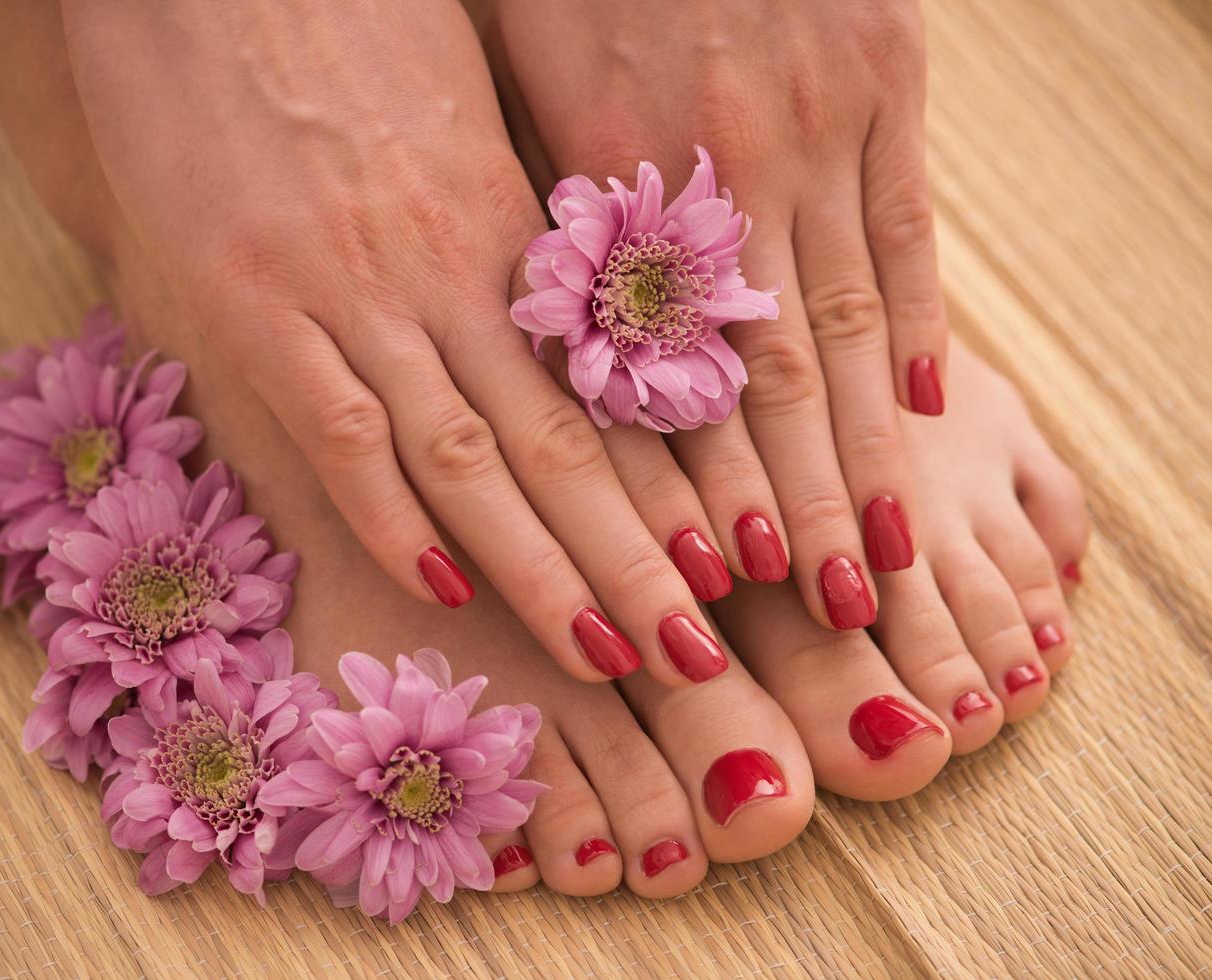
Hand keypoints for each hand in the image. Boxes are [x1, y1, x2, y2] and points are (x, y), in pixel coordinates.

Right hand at [61, 0, 726, 684]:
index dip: (669, 486)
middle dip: (635, 560)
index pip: (607, 385)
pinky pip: (337, 430)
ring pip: (468, 457)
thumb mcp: (445, 114)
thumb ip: (492, 227)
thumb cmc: (337, 14)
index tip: (726, 564)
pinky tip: (438, 586)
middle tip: (701, 655)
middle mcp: (446, 270)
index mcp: (505, 224)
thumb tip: (538, 317)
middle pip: (562, 443)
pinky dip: (388, 518)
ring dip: (542, 568)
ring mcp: (349, 289)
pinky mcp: (247, 298)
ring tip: (608, 658)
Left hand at [492, 0, 945, 628]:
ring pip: (843, 324)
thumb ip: (548, 223)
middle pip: (762, 378)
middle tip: (818, 618)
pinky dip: (920, 329)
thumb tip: (554, 358)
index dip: (690, 492)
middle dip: (792, 510)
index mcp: (612, 177)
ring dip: (862, 457)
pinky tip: (927, 417)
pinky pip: (908, 226)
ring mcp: (817, 119)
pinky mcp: (885, 73)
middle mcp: (721, 165)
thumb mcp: (515, 86)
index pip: (660, 375)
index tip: (707, 586)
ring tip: (879, 561)